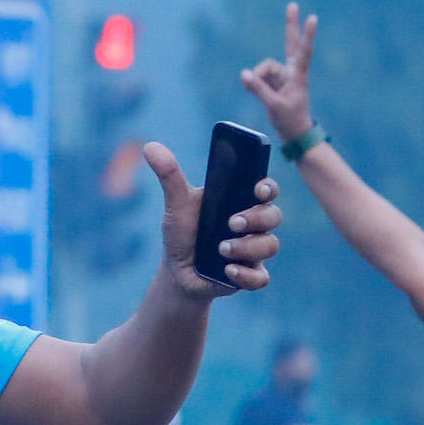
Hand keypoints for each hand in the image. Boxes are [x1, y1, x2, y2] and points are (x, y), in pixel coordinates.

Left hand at [149, 142, 277, 298]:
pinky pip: (261, 278)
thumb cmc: (183, 232)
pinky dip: (246, 275)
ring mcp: (254, 251)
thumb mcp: (176, 205)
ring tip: (221, 249)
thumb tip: (150, 147)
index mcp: (240, 202)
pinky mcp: (250, 275)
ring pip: (270, 246)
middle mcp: (253, 225)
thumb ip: (169, 176)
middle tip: (232, 223)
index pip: (266, 189)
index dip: (268, 187)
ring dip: (248, 247)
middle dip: (257, 218)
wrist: (178, 271)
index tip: (257, 189)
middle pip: (273, 216)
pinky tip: (227, 271)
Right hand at [236, 4, 317, 145]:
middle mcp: (291, 72)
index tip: (313, 18)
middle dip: (290, 26)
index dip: (307, 35)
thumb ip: (258, 88)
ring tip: (256, 94)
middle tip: (293, 5)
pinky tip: (250, 90)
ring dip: (256, 79)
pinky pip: (259, 77)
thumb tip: (244, 73)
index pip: (303, 52)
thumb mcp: (273, 105)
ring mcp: (283, 76)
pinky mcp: (274, 83)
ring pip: (264, 68)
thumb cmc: (290, 120)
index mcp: (298, 76)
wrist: (294, 134)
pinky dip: (254, 83)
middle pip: (290, 44)